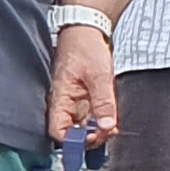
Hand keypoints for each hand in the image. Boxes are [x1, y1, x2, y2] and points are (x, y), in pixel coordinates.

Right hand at [46, 25, 118, 149]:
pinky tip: (110, 116)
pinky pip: (91, 116)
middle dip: (90, 137)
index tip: (93, 136)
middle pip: (71, 134)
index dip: (74, 141)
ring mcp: (75, 102)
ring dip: (97, 129)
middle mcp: (65, 104)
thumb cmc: (85, 47)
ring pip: (83, 126)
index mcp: (60, 98)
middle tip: (107, 130)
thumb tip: (106, 126)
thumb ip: (103, 102)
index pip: (58, 131)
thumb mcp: (99, 75)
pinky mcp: (85, 98)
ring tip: (111, 123)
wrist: (87, 30)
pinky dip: (101, 120)